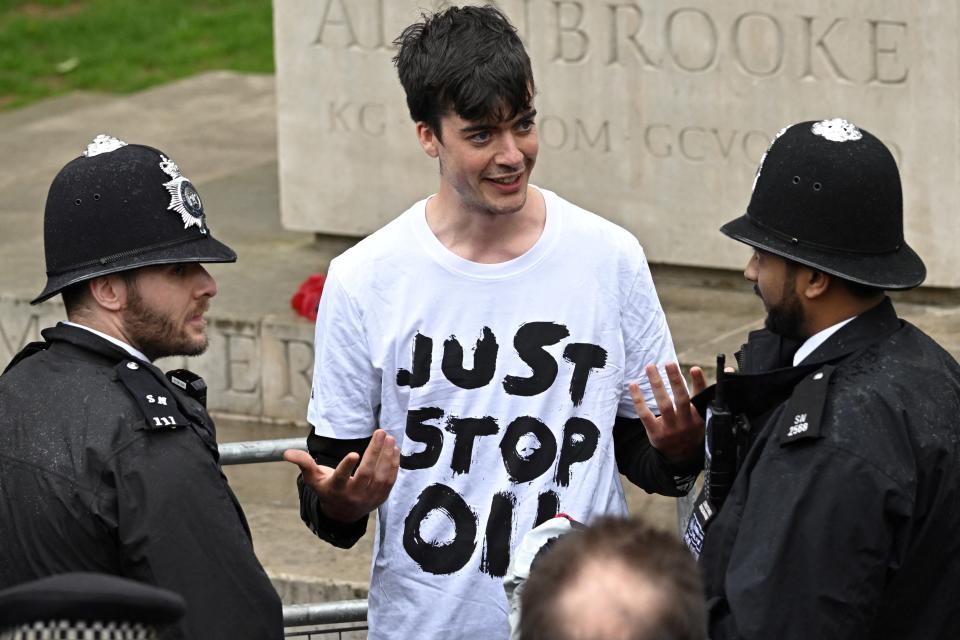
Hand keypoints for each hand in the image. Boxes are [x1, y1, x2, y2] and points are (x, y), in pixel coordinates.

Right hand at [283, 429, 399, 522]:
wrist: (343, 513)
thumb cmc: (327, 489)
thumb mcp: (313, 478)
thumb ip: (304, 463)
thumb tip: (286, 452)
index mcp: (336, 489)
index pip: (341, 478)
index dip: (347, 467)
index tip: (354, 453)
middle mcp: (353, 495)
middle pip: (366, 474)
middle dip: (374, 452)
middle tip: (380, 432)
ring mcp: (369, 498)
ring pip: (381, 476)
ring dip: (387, 456)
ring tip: (389, 437)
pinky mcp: (381, 497)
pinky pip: (390, 480)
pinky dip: (393, 464)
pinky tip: (393, 448)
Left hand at [630, 362, 706, 461]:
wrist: (682, 457)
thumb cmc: (694, 428)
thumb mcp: (707, 415)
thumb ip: (711, 392)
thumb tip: (730, 369)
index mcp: (701, 416)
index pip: (702, 397)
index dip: (699, 383)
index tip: (695, 368)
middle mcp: (687, 422)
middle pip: (682, 399)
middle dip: (676, 380)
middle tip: (669, 363)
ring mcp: (671, 429)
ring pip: (664, 404)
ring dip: (657, 384)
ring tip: (651, 367)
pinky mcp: (656, 433)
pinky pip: (646, 415)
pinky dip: (638, 400)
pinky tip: (634, 385)